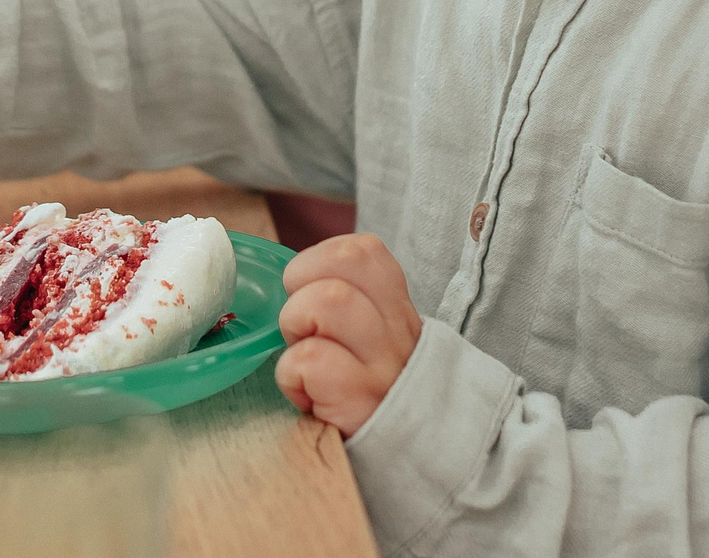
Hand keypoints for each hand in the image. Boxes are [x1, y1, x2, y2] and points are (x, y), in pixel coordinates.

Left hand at [275, 234, 421, 435]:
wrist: (416, 458)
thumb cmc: (374, 392)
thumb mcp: (375, 341)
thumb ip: (348, 304)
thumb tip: (292, 281)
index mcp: (397, 307)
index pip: (363, 250)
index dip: (320, 261)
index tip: (312, 294)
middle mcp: (397, 330)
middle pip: (345, 261)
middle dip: (302, 282)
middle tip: (301, 323)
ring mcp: (381, 366)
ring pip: (328, 300)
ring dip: (296, 323)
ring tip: (303, 355)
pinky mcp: (360, 403)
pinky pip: (309, 360)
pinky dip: (291, 374)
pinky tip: (305, 393)